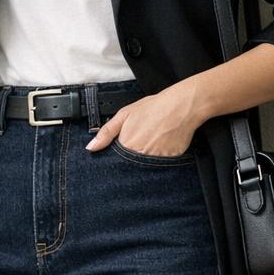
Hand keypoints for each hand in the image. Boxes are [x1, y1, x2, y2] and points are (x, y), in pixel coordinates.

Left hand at [85, 84, 201, 157]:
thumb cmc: (154, 108)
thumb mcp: (125, 115)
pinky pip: (161, 167)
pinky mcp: (169, 163)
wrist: (182, 106)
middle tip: (142, 142)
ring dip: (146, 160)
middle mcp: (139, 157)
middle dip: (132, 160)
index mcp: (126, 146)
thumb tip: (91, 148)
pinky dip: (160, 159)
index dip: (118, 159)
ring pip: (145, 168)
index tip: (123, 153)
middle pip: (130, 167)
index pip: (116, 163)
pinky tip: (163, 145)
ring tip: (153, 142)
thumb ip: (106, 132)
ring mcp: (155, 161)